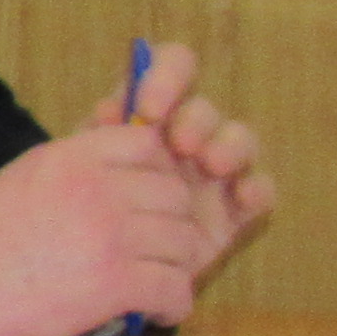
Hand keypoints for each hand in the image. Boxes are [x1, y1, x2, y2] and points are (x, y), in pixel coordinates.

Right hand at [0, 130, 220, 335]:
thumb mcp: (21, 182)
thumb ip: (71, 176)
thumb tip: (110, 188)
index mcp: (71, 158)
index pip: (150, 146)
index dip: (156, 177)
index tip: (143, 206)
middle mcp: (98, 187)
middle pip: (176, 196)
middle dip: (171, 227)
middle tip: (154, 254)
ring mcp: (111, 233)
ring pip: (184, 243)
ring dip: (175, 268)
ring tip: (155, 288)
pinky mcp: (116, 281)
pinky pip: (176, 287)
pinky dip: (172, 304)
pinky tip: (153, 311)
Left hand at [85, 38, 275, 259]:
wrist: (90, 268)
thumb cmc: (80, 213)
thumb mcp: (76, 170)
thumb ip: (95, 139)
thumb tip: (108, 109)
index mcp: (146, 114)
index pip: (172, 67)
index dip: (169, 75)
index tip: (152, 107)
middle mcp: (184, 136)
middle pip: (205, 109)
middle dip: (198, 120)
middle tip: (183, 144)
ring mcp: (212, 173)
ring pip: (239, 141)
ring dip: (231, 146)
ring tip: (211, 164)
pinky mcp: (231, 210)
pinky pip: (260, 190)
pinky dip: (257, 189)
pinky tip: (243, 196)